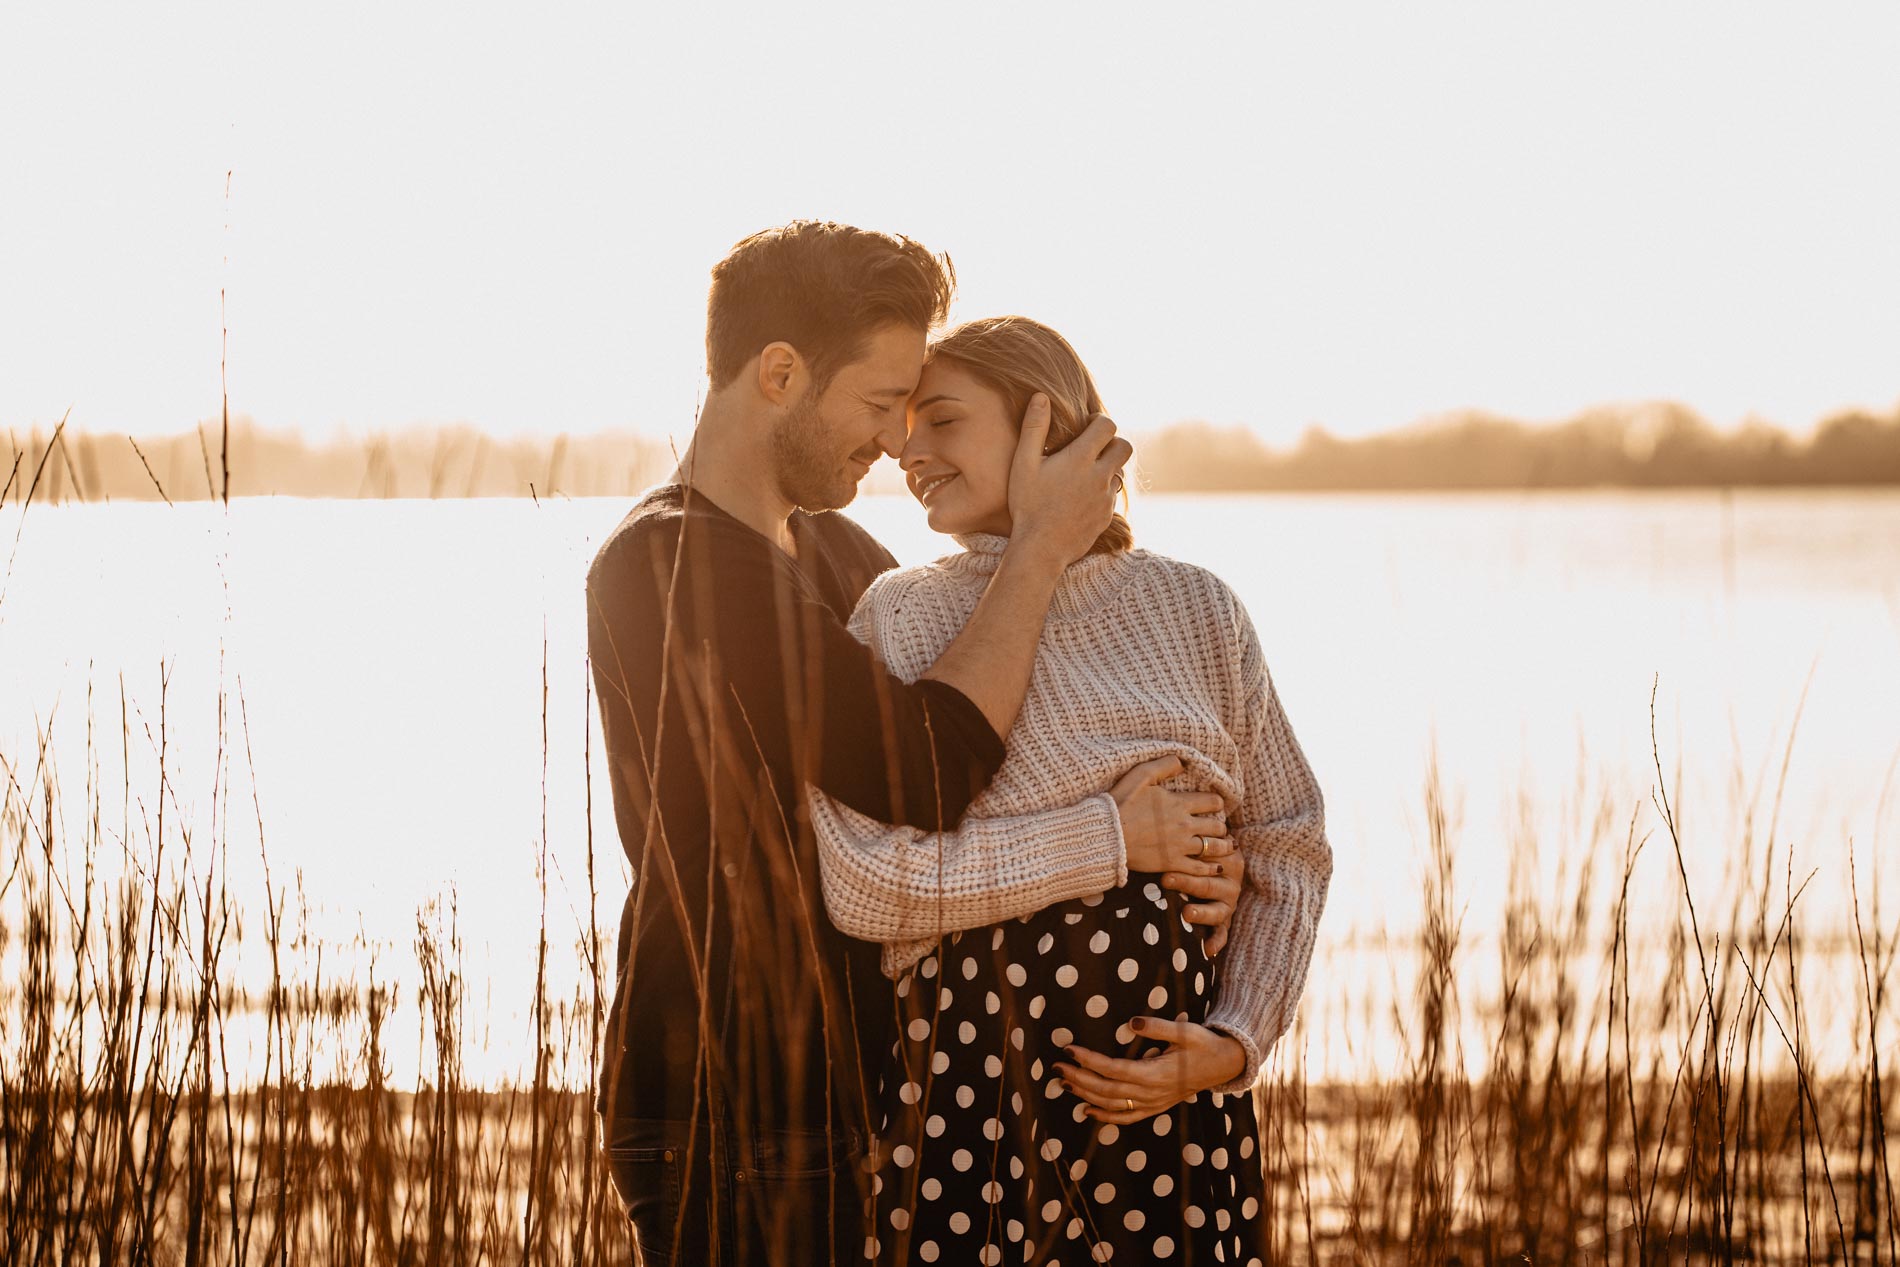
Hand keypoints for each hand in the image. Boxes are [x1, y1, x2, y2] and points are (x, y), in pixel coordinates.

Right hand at [1007, 396, 1131, 564]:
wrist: (1041, 549)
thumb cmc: (1028, 504)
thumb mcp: (1024, 463)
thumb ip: (1034, 428)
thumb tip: (1041, 397)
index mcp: (1081, 458)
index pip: (1107, 425)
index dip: (1099, 420)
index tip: (1086, 425)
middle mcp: (1100, 476)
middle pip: (1124, 446)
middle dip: (1112, 442)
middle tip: (1092, 447)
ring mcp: (1106, 498)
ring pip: (1120, 472)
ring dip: (1107, 468)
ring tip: (1084, 473)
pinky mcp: (1106, 516)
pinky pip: (1112, 496)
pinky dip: (1102, 491)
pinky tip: (1081, 497)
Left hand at [1055, 1018, 1246, 1123]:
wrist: (1224, 1065)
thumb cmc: (1203, 1044)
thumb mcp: (1184, 1030)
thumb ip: (1158, 1027)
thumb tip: (1132, 1021)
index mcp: (1156, 1073)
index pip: (1114, 1069)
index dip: (1089, 1061)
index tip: (1069, 1050)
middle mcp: (1151, 1093)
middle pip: (1107, 1090)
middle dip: (1079, 1079)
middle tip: (1056, 1068)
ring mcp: (1153, 1103)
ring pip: (1113, 1105)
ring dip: (1086, 1096)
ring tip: (1064, 1084)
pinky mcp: (1156, 1107)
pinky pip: (1127, 1117)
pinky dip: (1105, 1117)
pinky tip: (1087, 1111)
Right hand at [1109, 756, 1230, 874]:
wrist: (1107, 834)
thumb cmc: (1121, 802)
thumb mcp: (1140, 775)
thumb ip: (1163, 765)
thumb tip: (1181, 762)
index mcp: (1179, 803)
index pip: (1213, 802)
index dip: (1217, 803)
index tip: (1215, 806)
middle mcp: (1185, 824)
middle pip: (1217, 826)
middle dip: (1220, 825)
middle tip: (1219, 827)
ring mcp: (1180, 846)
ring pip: (1213, 847)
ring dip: (1222, 846)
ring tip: (1226, 846)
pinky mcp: (1172, 863)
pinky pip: (1199, 868)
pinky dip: (1211, 868)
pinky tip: (1216, 867)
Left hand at [1164, 848, 1244, 955]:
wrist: (1222, 866)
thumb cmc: (1205, 853)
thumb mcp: (1203, 845)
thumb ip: (1192, 842)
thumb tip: (1162, 832)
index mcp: (1228, 861)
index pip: (1208, 860)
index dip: (1189, 858)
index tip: (1170, 856)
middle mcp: (1231, 883)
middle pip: (1207, 883)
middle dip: (1186, 882)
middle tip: (1165, 879)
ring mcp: (1229, 903)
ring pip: (1216, 910)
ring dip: (1201, 913)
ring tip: (1187, 914)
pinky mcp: (1226, 920)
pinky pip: (1222, 933)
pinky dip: (1216, 942)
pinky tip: (1208, 951)